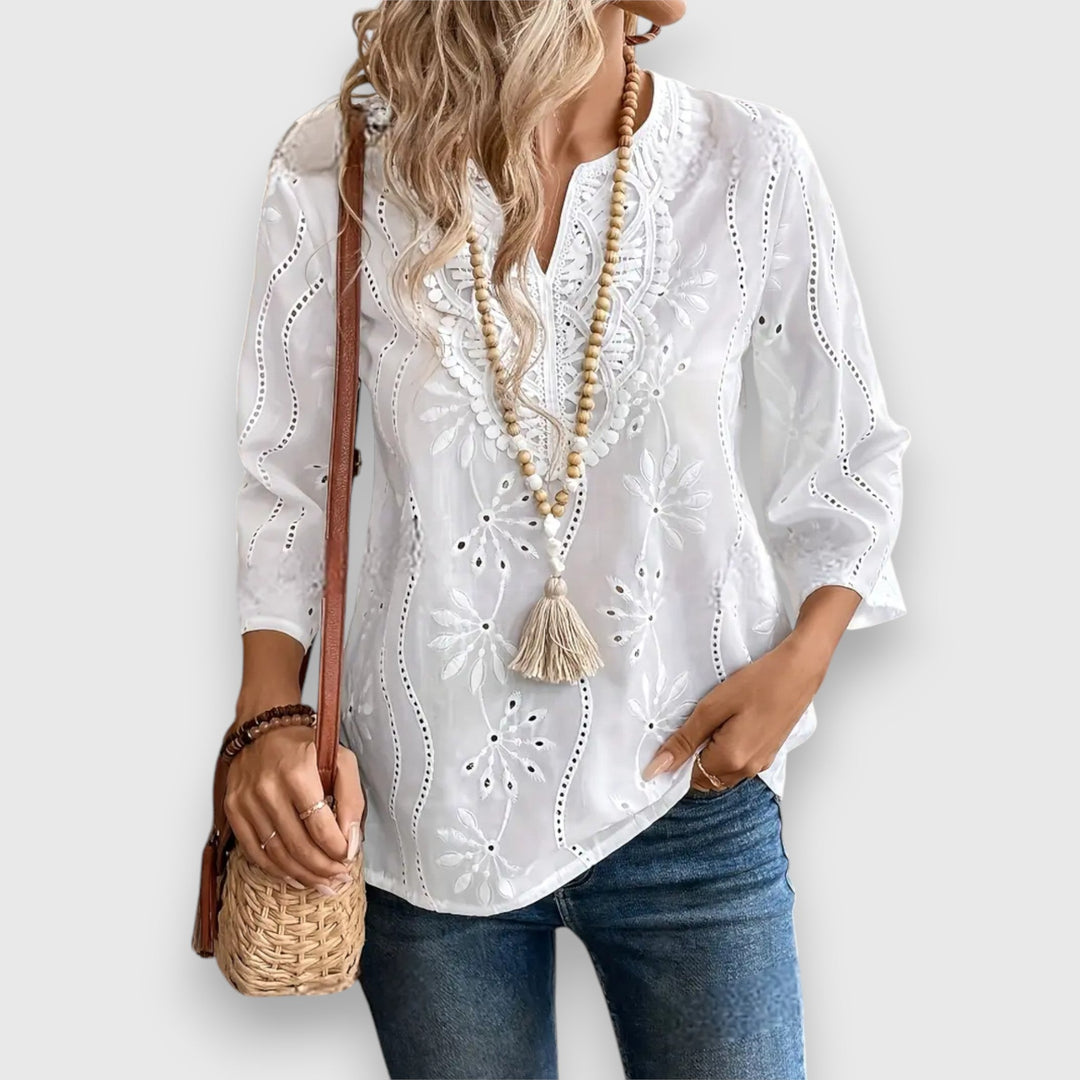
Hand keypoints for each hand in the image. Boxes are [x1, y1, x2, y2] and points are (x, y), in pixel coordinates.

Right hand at [223, 723, 365, 894]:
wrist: (264, 729)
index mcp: (296, 772)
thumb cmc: (304, 745)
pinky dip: (276, 870)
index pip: (319, 825)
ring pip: (277, 854)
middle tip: (339, 878)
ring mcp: (246, 801)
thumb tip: (352, 841)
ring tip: (323, 884)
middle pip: (298, 845)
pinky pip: (255, 852)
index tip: (349, 856)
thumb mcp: (340, 759)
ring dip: (303, 875)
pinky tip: (296, 877)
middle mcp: (267, 788)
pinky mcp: (234, 811)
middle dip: (323, 868)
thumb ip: (351, 799)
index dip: (337, 848)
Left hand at [642, 633, 829, 789]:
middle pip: (708, 777)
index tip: (674, 739)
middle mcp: (748, 769)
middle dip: (695, 757)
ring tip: (714, 719)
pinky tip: (730, 721)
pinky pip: (739, 761)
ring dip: (711, 752)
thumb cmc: (759, 682)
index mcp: (731, 760)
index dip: (678, 761)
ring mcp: (761, 762)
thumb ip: (684, 740)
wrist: (799, 669)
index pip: (690, 779)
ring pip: (723, 770)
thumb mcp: (712, 707)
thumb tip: (657, 768)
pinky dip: (728, 748)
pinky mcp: (769, 752)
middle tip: (696, 723)